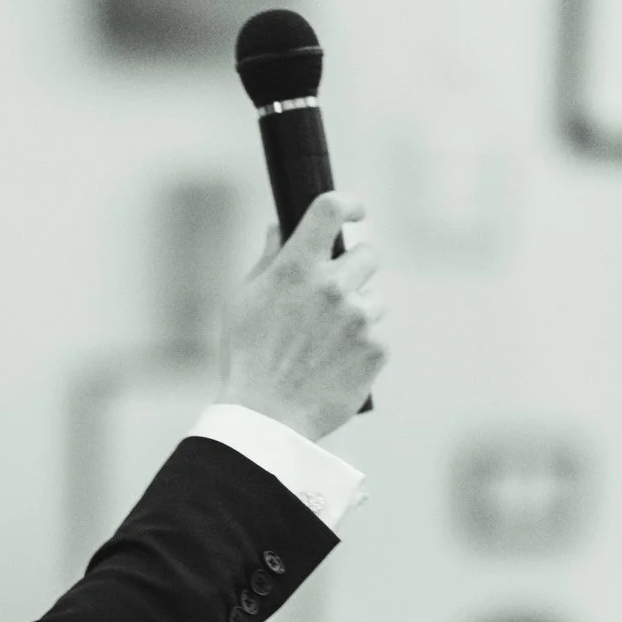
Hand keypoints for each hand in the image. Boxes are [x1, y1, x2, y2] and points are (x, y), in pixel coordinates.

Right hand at [219, 192, 386, 441]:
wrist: (266, 418)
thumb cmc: (246, 358)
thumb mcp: (241, 302)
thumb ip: (268, 260)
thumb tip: (279, 228)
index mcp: (297, 268)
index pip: (331, 209)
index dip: (348, 203)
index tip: (354, 211)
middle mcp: (334, 287)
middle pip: (369, 253)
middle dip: (355, 268)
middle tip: (335, 292)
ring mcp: (360, 318)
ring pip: (377, 297)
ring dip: (360, 309)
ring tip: (328, 340)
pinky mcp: (377, 349)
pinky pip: (379, 334)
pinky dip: (363, 345)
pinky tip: (336, 363)